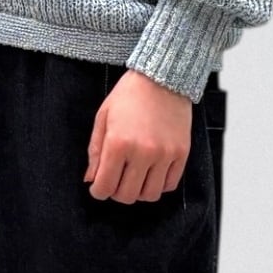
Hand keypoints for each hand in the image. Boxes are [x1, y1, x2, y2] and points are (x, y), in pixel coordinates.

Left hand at [84, 69, 191, 203]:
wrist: (162, 77)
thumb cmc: (129, 96)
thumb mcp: (103, 119)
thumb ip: (95, 152)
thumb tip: (91, 179)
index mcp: (118, 144)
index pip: (105, 186)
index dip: (98, 191)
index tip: (98, 187)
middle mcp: (142, 152)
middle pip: (127, 195)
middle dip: (116, 193)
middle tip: (115, 181)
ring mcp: (165, 154)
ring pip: (149, 195)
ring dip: (137, 192)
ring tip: (133, 178)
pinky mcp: (181, 153)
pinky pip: (170, 185)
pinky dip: (158, 185)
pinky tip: (150, 173)